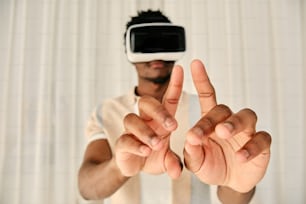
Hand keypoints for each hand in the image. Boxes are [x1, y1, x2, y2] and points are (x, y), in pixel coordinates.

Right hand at [115, 66, 183, 178]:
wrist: (133, 167)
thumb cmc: (152, 155)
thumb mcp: (167, 158)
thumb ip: (174, 162)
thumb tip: (177, 171)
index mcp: (159, 120)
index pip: (168, 98)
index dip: (174, 84)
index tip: (180, 69)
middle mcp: (145, 121)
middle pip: (146, 103)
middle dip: (158, 110)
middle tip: (172, 125)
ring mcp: (131, 131)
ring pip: (132, 120)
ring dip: (146, 132)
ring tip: (158, 143)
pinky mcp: (121, 144)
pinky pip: (126, 140)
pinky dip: (136, 145)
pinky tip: (146, 151)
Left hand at [183, 59, 270, 192]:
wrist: (229, 182)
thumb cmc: (211, 165)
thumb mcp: (196, 162)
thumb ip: (191, 152)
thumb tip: (190, 139)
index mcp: (211, 121)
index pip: (207, 96)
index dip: (201, 79)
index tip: (194, 63)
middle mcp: (229, 121)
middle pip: (223, 109)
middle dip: (209, 120)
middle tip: (197, 134)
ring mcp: (247, 131)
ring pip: (246, 116)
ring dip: (234, 123)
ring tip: (223, 133)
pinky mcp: (261, 145)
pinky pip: (261, 139)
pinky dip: (251, 147)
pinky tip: (240, 156)